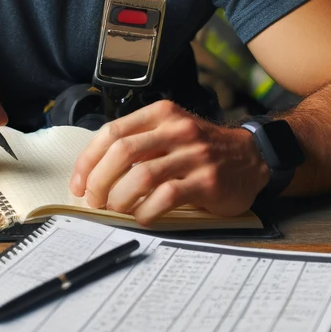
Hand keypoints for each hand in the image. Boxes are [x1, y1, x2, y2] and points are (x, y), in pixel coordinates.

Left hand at [69, 101, 270, 224]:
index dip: (88, 160)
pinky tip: (142, 217)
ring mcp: (193, 154)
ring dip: (120, 198)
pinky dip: (146, 211)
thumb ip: (139, 142)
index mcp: (161, 114)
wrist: (251, 158)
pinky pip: (166, 196)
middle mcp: (176, 129)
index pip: (112, 132)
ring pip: (141, 176)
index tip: (79, 183)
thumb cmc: (202, 149)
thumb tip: (93, 171)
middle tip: (94, 200)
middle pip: (122, 152)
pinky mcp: (207, 181)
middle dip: (99, 180)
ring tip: (116, 209)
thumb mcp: (171, 131)